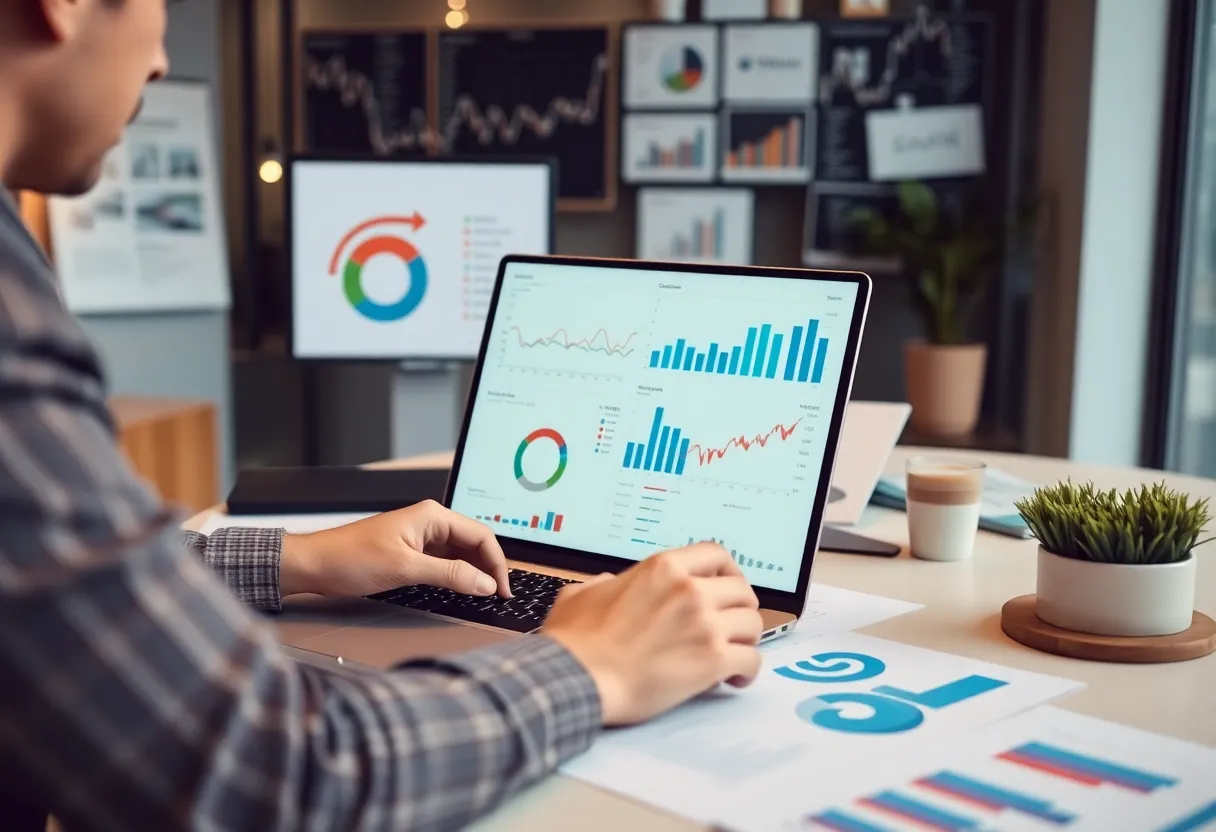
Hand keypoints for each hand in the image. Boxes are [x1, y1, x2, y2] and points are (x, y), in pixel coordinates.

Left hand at [279, 500, 512, 599]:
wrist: (315, 564)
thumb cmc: (351, 559)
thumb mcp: (406, 568)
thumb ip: (450, 574)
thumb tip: (485, 584)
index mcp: (432, 516)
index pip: (481, 535)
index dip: (497, 563)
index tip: (503, 589)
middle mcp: (430, 522)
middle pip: (474, 543)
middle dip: (488, 568)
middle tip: (497, 596)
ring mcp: (421, 537)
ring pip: (460, 554)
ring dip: (473, 573)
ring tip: (482, 596)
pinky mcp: (412, 551)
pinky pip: (444, 561)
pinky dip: (456, 576)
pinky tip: (459, 591)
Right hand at [542, 542, 762, 725]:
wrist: (577, 678)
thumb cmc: (576, 642)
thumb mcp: (582, 593)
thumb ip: (604, 582)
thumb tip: (609, 583)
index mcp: (663, 568)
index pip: (716, 554)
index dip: (726, 572)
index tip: (724, 588)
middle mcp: (690, 590)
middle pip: (742, 590)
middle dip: (739, 609)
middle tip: (729, 626)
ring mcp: (704, 624)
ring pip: (753, 624)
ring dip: (745, 640)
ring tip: (732, 654)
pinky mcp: (712, 660)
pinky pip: (751, 660)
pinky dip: (747, 670)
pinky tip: (735, 678)